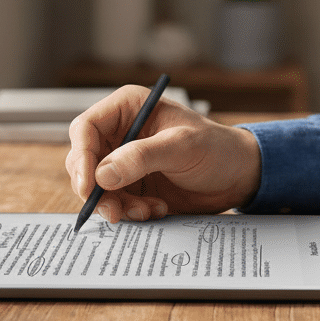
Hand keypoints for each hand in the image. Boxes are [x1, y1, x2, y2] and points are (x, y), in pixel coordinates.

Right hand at [64, 85, 262, 223]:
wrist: (237, 175)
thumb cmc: (217, 148)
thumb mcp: (182, 147)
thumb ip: (142, 157)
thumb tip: (102, 174)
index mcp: (128, 108)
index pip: (86, 129)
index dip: (82, 157)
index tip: (89, 186)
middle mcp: (120, 133)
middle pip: (84, 161)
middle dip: (96, 189)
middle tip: (114, 210)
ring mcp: (124, 161)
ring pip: (96, 187)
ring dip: (116, 204)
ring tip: (147, 210)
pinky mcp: (131, 185)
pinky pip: (114, 202)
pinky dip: (130, 211)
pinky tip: (156, 209)